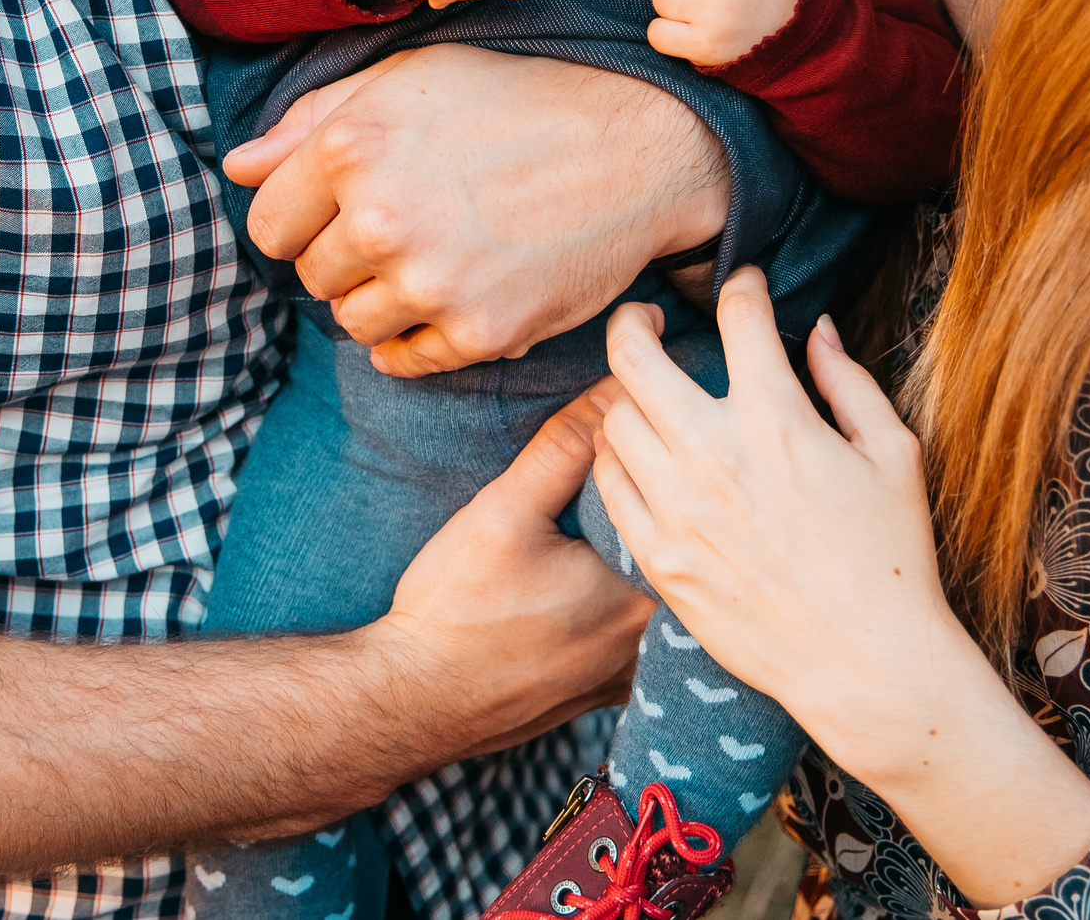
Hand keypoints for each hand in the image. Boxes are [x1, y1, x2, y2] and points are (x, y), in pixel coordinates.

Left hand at [222, 45, 727, 370]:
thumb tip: (237, 168)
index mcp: (352, 148)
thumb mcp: (409, 80)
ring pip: (355, 322)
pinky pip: (406, 359)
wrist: (636, 148)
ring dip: (383, 298)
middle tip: (409, 225)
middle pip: (311, 277)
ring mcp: (431, 282)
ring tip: (438, 256)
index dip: (303, 219)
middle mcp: (382, 219)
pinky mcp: (480, 331)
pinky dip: (418, 338)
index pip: (268, 226)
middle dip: (346, 256)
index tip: (344, 210)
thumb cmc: (517, 101)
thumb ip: (312, 121)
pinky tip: (453, 296)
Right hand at [365, 381, 651, 758]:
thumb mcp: (504, 511)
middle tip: (606, 487)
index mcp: (642, 593)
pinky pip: (627, 635)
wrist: (410, 703)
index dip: (661, 467)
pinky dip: (614, 605)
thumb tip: (615, 388)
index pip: (679, 509)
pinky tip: (579, 588)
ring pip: (649, 597)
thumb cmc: (455, 611)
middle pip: (668, 553)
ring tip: (590, 536)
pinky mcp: (599, 692)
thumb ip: (565, 446)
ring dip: (631, 563)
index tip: (639, 441)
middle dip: (649, 513)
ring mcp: (627, 675)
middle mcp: (649, 643)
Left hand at [589, 271, 1089, 902]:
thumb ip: (848, 382)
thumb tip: (818, 330)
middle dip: (636, 320)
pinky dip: (618, 461)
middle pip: (633, 356)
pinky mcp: (657, 557)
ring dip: (628, 398)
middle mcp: (713, 455)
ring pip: (611, 421)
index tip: (744, 287)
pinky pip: (608, 486)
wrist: (866, 663)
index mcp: (777, 419)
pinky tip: (641, 459)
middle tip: (647, 318)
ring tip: (648, 399)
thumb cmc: (892, 557)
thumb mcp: (892, 454)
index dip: (743, 286)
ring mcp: (676, 509)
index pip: (738, 316)